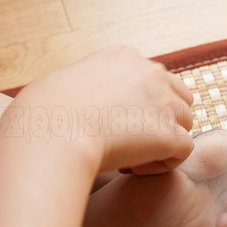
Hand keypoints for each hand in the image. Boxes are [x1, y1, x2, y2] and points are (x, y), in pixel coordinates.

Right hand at [9, 46, 193, 173]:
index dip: (137, 107)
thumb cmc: (42, 115)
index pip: (150, 79)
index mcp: (123, 56)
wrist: (51, 133)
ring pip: (183, 124)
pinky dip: (164, 164)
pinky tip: (134, 170)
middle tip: (126, 144)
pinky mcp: (170, 132)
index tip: (110, 126)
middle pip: (176, 97)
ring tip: (129, 160)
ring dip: (162, 143)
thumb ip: (84, 87)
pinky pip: (183, 150)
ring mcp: (164, 101)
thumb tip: (80, 102)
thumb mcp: (62, 84)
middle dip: (158, 121)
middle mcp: (150, 72)